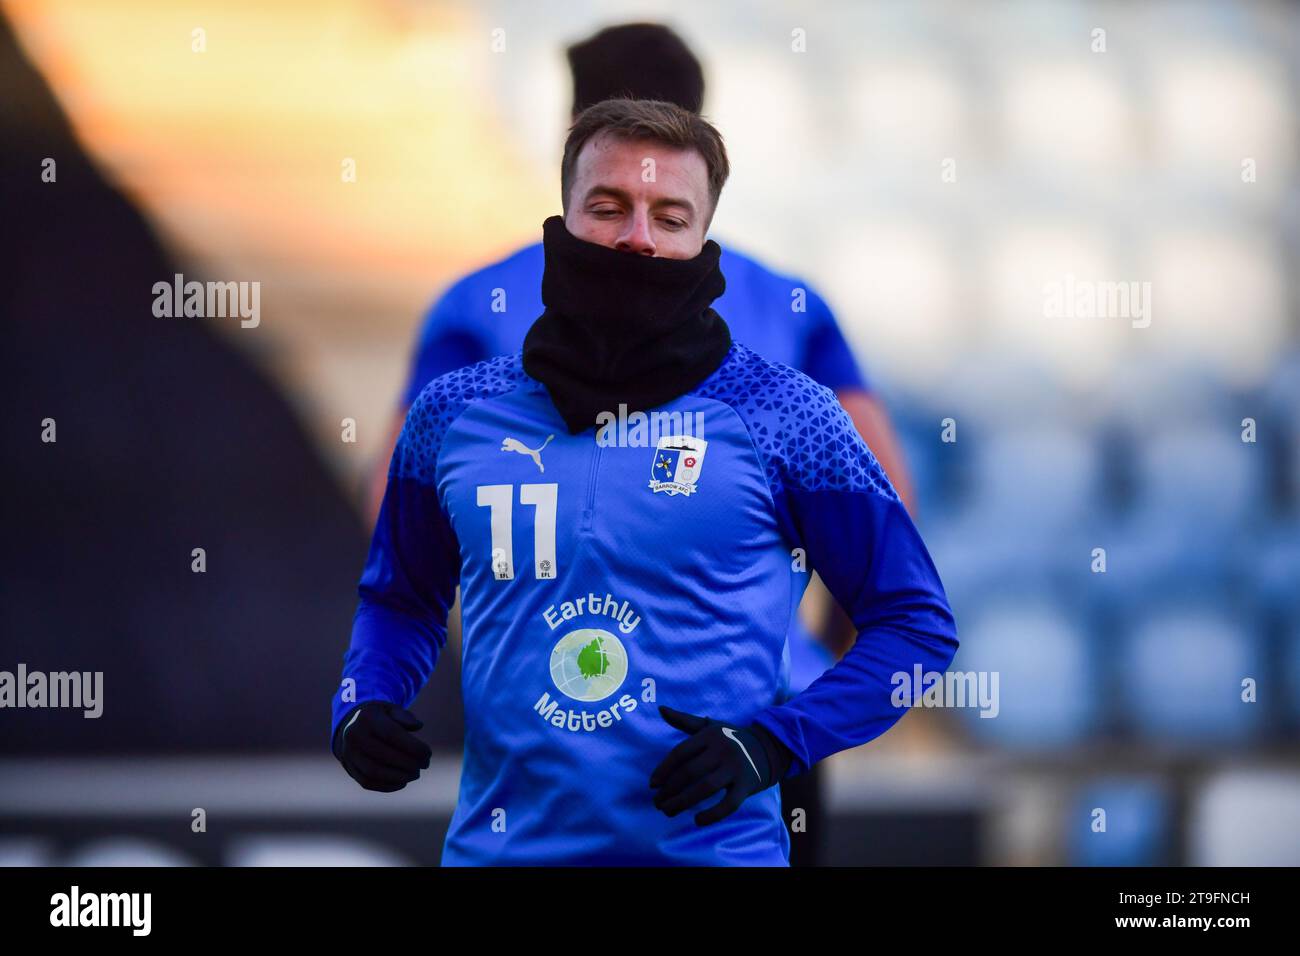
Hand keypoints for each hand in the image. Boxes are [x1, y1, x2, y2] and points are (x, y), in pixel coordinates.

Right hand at [333, 701, 431, 791]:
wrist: (351, 727)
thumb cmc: (379, 718)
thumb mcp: (391, 709)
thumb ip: (405, 716)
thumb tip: (418, 726)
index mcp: (366, 718)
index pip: (392, 735)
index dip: (413, 747)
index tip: (428, 754)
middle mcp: (354, 736)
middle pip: (384, 755)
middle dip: (409, 763)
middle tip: (424, 764)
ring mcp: (349, 754)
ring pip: (375, 772)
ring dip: (399, 776)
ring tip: (416, 773)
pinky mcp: (350, 769)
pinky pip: (368, 782)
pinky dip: (388, 785)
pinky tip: (403, 781)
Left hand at [649, 705, 792, 825]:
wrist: (770, 747)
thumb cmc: (732, 738)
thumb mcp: (711, 727)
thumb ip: (684, 720)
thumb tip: (661, 708)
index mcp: (710, 735)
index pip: (680, 753)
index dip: (663, 770)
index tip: (652, 785)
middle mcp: (722, 749)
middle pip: (689, 772)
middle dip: (669, 790)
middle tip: (658, 803)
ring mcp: (736, 767)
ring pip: (705, 788)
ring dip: (683, 802)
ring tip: (669, 811)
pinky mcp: (748, 784)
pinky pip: (728, 804)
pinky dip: (712, 814)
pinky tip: (697, 820)